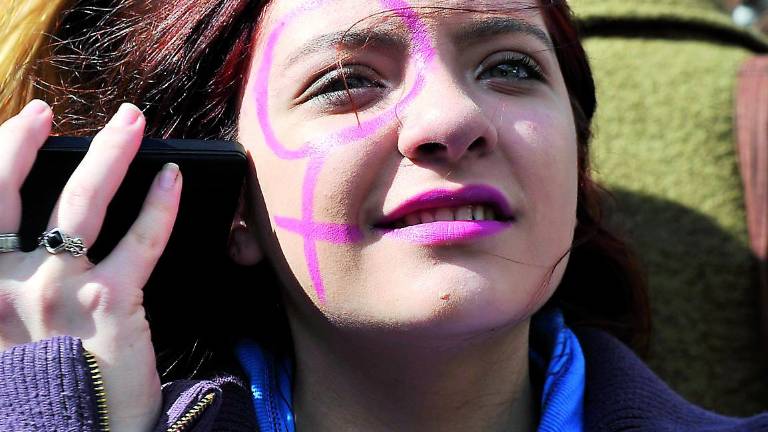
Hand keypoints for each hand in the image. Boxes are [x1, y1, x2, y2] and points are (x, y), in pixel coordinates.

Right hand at [0, 100, 181, 431]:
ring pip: (81, 203)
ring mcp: (59, 290)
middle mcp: (6, 283)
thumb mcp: (7, 328)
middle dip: (26, 140)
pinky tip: (173, 179)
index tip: (22, 123)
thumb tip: (34, 230)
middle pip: (8, 192)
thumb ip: (10, 280)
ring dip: (108, 154)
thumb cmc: (46, 381)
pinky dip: (159, 205)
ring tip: (131, 122)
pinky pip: (141, 240)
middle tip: (49, 110)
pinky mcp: (112, 302)